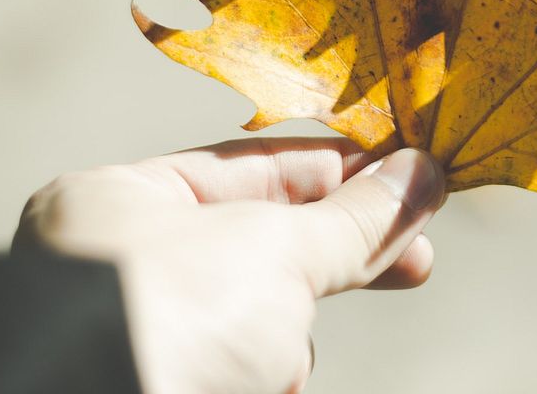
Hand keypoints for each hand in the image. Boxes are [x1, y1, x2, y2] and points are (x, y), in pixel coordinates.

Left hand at [13, 137, 443, 393]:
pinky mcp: (161, 381)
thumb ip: (353, 218)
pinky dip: (266, 375)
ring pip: (251, 313)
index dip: (337, 169)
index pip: (250, 165)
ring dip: (287, 336)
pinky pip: (233, 366)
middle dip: (335, 257)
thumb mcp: (277, 252)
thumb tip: (422, 175)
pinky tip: (270, 384)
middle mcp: (114, 263)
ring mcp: (134, 332)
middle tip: (417, 260)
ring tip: (280, 358)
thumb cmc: (168, 319)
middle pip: (257, 243)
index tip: (408, 179)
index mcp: (119, 201)